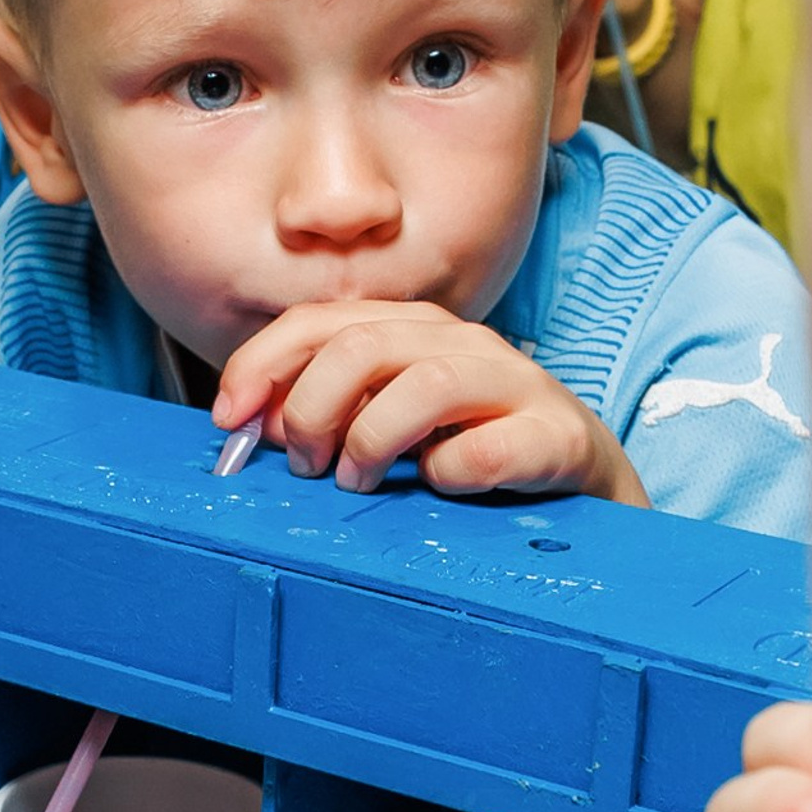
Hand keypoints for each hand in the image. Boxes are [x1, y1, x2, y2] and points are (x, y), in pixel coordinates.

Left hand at [217, 301, 649, 503]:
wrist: (581, 485)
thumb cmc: (469, 451)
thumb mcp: (388, 423)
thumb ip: (327, 412)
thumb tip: (249, 425)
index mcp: (411, 330)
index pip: (319, 322)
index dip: (262, 365)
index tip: (230, 420)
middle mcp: (460, 342)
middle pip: (360, 348)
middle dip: (313, 410)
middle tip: (305, 466)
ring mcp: (513, 383)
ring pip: (422, 385)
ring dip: (370, 440)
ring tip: (357, 481)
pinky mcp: (555, 434)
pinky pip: (484, 450)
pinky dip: (447, 474)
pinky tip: (437, 488)